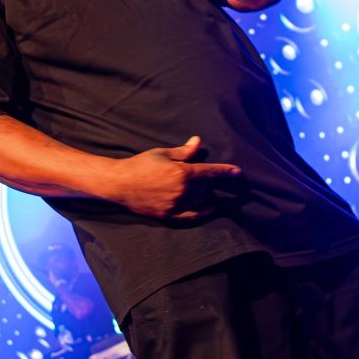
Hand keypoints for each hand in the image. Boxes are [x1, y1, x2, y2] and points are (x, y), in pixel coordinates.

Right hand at [110, 136, 241, 218]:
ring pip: (201, 200)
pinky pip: (192, 216)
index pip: (210, 172)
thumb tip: (197, 142)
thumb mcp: (162, 154)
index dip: (225, 171)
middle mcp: (182, 190)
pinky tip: (211, 209)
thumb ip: (183, 152)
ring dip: (206, 194)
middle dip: (209, 181)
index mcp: (182, 173)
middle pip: (206, 187)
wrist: (120, 183)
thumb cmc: (140, 165)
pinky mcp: (169, 215)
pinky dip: (204, 212)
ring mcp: (176, 205)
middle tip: (207, 176)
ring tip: (205, 189)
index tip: (237, 172)